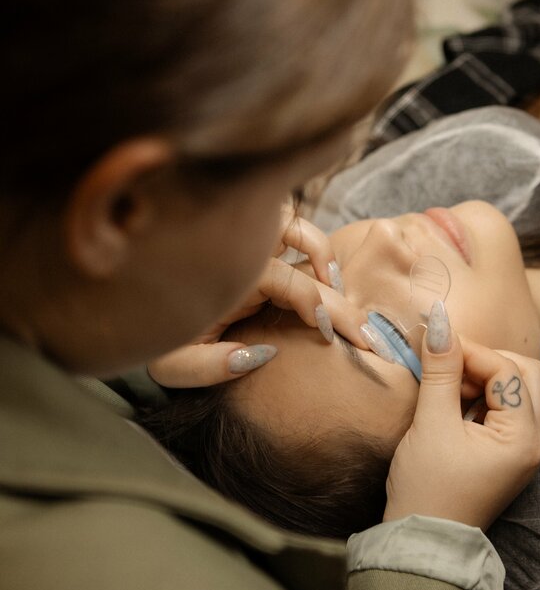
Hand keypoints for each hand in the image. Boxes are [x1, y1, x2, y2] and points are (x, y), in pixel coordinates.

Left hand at [148, 207, 365, 387]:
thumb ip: (211, 366)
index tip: (333, 335)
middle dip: (339, 296)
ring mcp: (243, 241)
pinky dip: (306, 238)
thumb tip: (261, 355)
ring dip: (323, 250)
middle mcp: (239, 250)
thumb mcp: (171, 365)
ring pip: (294, 224)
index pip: (291, 282)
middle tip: (365, 332)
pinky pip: (283, 224)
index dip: (319, 307)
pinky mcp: (245, 243)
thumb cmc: (151, 336)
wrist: (125, 310)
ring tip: (341, 286)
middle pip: (305, 257)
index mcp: (229, 275)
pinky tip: (322, 269)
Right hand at [384, 302, 539, 530]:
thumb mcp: (430, 424)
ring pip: (529, 392)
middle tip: (451, 368)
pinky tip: (464, 406)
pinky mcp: (514, 457)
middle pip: (529, 374)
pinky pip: (518, 412)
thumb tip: (440, 323)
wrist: (424, 544)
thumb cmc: (426, 489)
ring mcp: (528, 452)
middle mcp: (536, 443)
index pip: (505, 370)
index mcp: (523, 437)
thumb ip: (440, 371)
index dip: (470, 351)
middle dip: (489, 361)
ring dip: (496, 379)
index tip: (435, 346)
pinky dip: (495, 399)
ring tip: (458, 389)